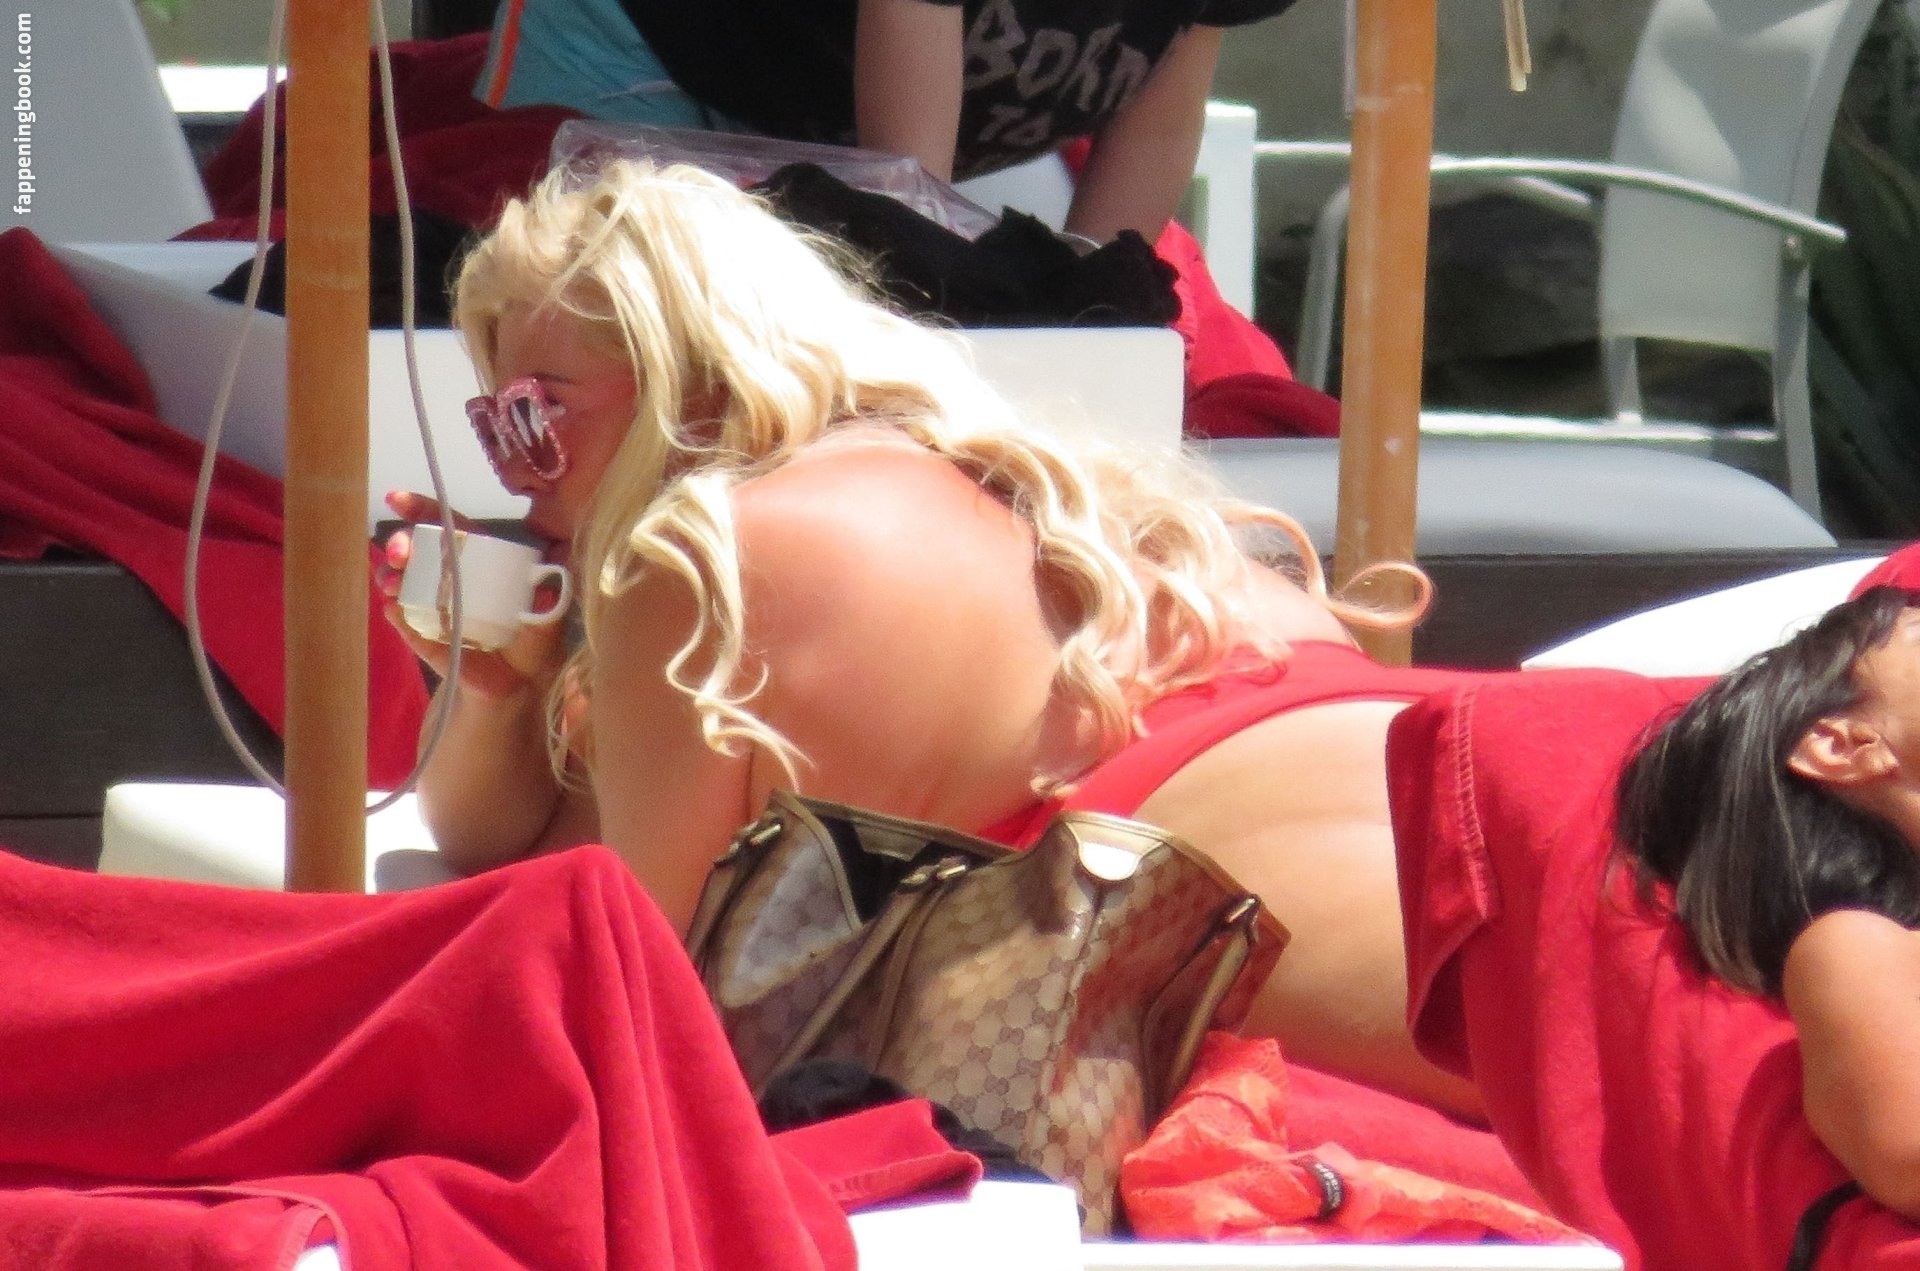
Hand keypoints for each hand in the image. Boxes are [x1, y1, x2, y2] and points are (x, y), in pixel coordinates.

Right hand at [377, 491, 571, 700]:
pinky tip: (395, 609)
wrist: (518, 688)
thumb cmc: (534, 646)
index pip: (450, 528)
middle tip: (400, 553)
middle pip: (419, 550)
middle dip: (402, 544)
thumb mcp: (547, 625)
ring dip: (391, 576)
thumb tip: (550, 591)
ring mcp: (433, 606)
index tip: (397, 499)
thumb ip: (548, 608)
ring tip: (392, 583)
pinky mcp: (423, 636)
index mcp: (480, 563)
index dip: (424, 510)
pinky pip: (404, 621)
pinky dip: (397, 613)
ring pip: (401, 580)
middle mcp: (452, 578)